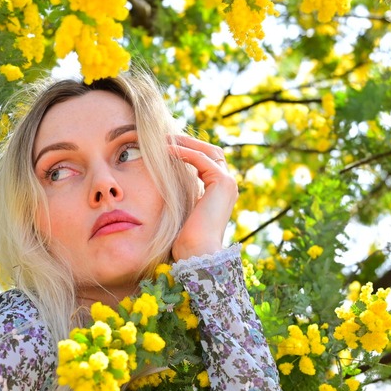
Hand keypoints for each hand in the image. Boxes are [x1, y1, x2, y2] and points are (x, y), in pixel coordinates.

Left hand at [169, 134, 238, 260]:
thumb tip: (164, 182)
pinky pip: (201, 158)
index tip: (167, 146)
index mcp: (220, 192)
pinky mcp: (222, 183)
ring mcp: (228, 183)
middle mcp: (228, 185)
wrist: (197, 253)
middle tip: (165, 138)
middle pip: (211, 152)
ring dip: (185, 143)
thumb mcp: (183, 209)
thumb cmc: (186, 239)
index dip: (189, 151)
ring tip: (163, 140)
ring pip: (207, 151)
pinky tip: (165, 150)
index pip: (207, 162)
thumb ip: (182, 193)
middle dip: (189, 143)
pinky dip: (183, 152)